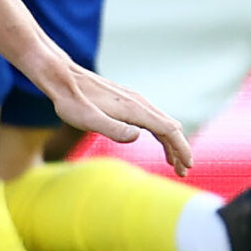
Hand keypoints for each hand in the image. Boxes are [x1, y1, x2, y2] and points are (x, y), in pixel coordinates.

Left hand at [35, 57, 193, 175]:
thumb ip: (112, 128)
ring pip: (162, 123)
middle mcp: (139, 102)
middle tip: (183, 172)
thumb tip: (138, 136)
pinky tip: (157, 143)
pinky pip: (152, 119)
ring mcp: (134, 100)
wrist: (62, 78)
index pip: (168, 129)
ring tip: (174, 164)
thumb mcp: (87, 119)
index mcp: (134, 109)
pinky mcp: (127, 101)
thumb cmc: (71, 101)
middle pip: (170, 127)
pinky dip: (160, 134)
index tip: (188, 166)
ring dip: (172, 143)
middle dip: (180, 150)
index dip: (181, 148)